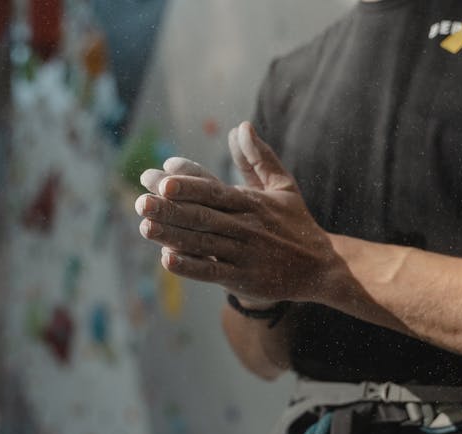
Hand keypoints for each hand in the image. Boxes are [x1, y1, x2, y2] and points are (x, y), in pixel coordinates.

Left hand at [135, 122, 343, 303]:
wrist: (321, 267)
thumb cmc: (297, 224)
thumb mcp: (283, 186)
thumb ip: (258, 158)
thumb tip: (240, 127)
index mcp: (251, 201)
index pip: (213, 188)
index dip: (187, 181)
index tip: (161, 171)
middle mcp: (246, 225)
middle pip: (202, 214)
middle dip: (169, 207)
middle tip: (140, 200)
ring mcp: (244, 253)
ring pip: (203, 241)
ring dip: (172, 234)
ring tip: (144, 225)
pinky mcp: (244, 278)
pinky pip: (213, 271)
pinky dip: (191, 266)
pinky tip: (167, 259)